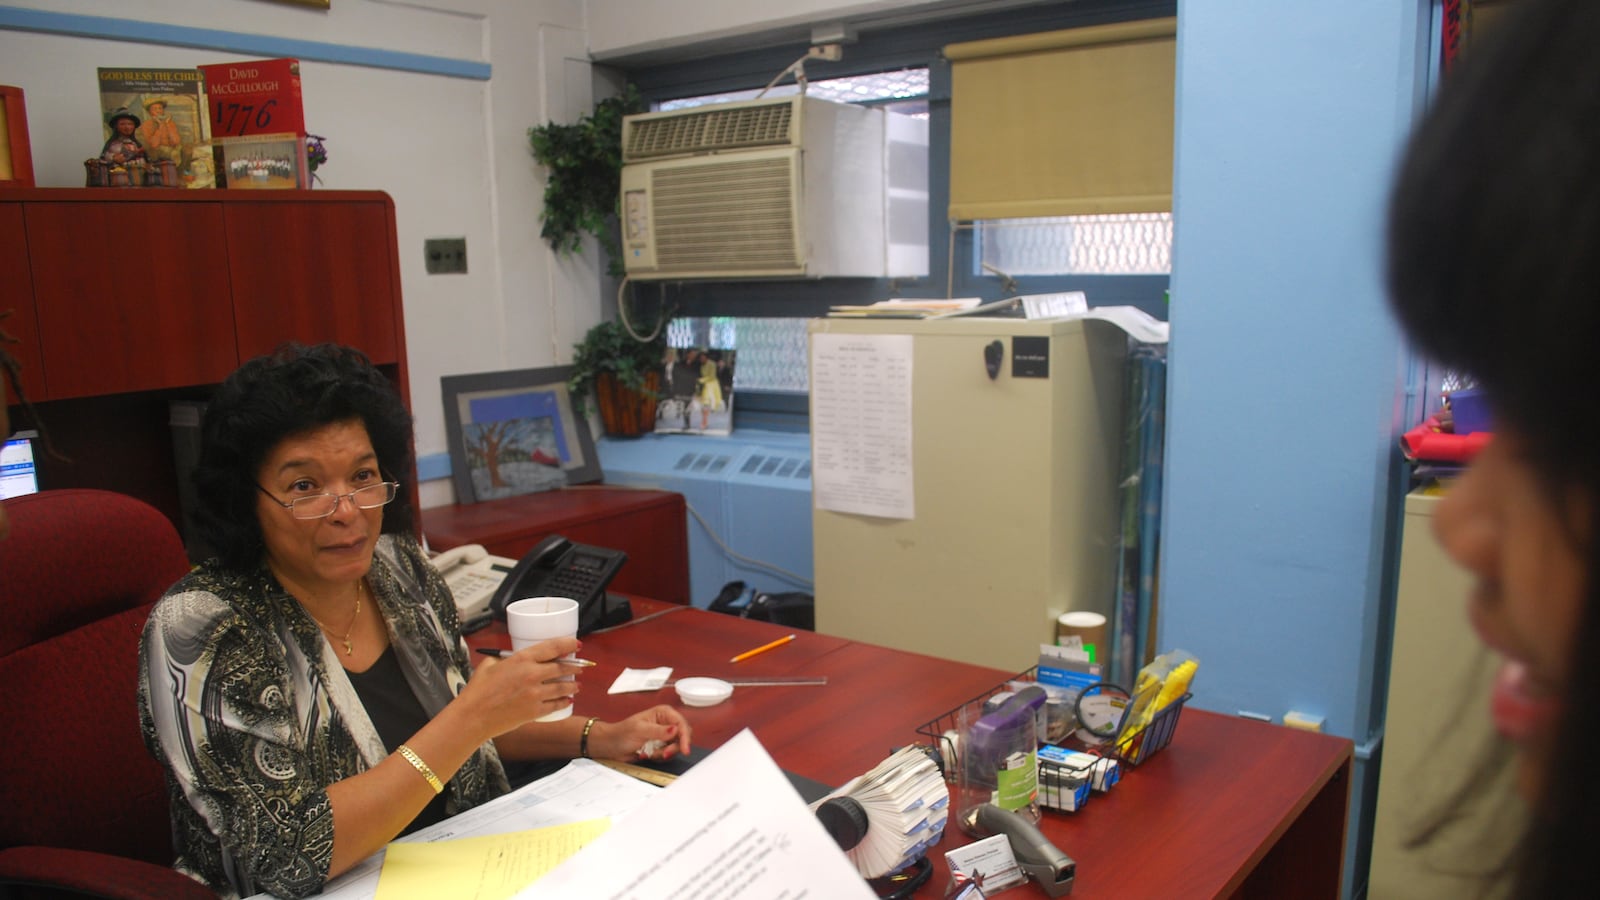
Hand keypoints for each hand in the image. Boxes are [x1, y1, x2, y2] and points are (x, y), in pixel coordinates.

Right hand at [460, 637, 582, 738]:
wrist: (473, 716)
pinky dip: (564, 702)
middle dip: (575, 666)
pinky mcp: (534, 711)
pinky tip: (568, 700)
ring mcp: (535, 694)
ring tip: (577, 685)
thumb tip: (515, 658)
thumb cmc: (477, 691)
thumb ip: (506, 659)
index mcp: (521, 659)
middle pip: (562, 667)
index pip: (553, 647)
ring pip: (563, 687)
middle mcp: (532, 675)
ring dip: (573, 685)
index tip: (577, 645)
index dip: (568, 644)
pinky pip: (555, 705)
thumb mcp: (490, 665)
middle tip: (581, 666)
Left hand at [590, 706, 692, 761]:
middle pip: (683, 736)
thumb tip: (675, 729)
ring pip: (676, 747)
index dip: (685, 737)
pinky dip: (658, 757)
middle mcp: (666, 723)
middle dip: (673, 747)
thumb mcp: (640, 730)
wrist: (611, 746)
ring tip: (649, 752)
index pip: (681, 724)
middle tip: (663, 754)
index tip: (684, 749)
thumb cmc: (621, 733)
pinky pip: (668, 754)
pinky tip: (646, 753)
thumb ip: (658, 731)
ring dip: (663, 753)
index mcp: (663, 713)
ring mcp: (664, 736)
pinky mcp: (661, 747)